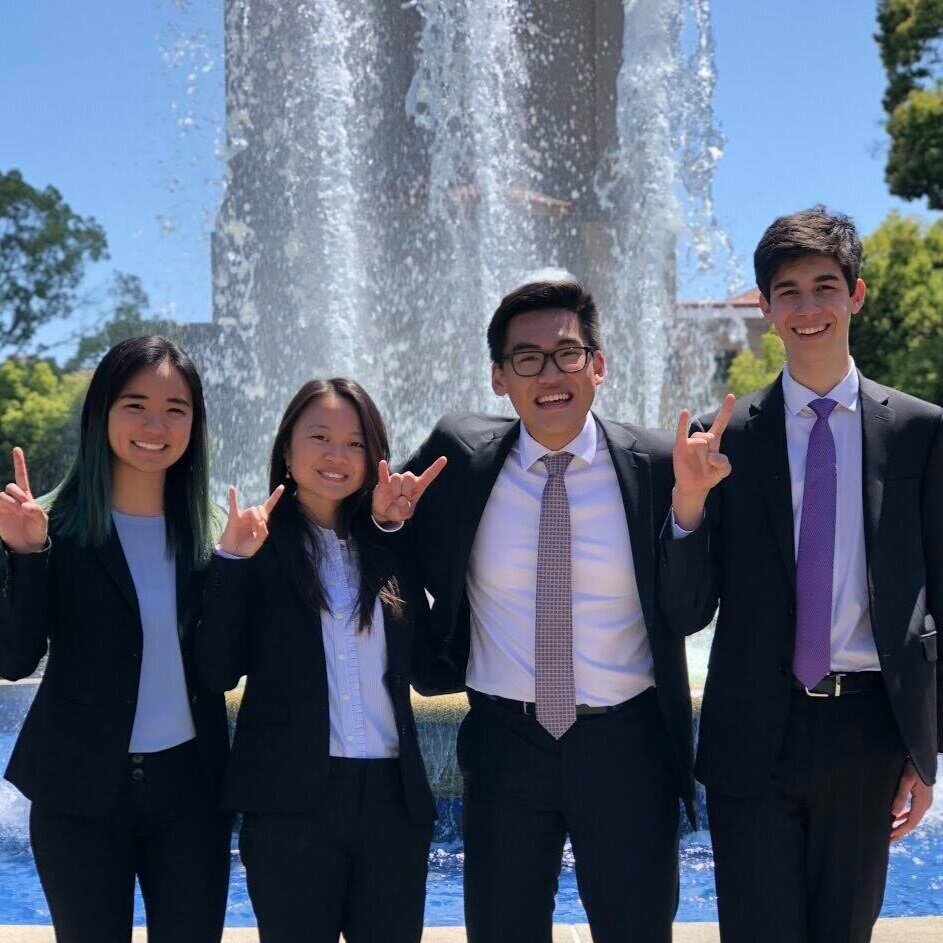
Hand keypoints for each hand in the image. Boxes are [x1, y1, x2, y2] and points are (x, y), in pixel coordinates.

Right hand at [0, 448, 48, 553]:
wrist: (26, 546)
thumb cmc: (37, 531)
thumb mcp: (41, 522)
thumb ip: (36, 513)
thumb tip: (25, 506)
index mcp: (27, 496)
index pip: (21, 476)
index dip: (18, 462)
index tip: (16, 448)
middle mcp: (13, 498)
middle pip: (11, 486)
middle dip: (17, 495)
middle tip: (22, 508)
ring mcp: (3, 505)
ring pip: (1, 495)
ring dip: (9, 502)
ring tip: (17, 512)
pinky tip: (1, 506)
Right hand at [218, 484, 284, 557]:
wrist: (235, 552)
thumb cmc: (247, 547)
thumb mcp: (259, 541)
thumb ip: (263, 531)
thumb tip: (260, 521)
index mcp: (260, 520)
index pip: (269, 505)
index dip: (275, 496)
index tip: (282, 486)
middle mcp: (252, 515)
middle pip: (261, 507)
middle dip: (263, 515)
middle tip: (260, 525)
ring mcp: (243, 516)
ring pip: (253, 509)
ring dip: (256, 518)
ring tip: (253, 527)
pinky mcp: (234, 518)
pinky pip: (233, 505)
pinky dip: (232, 496)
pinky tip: (232, 488)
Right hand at [372, 456, 446, 523]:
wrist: (384, 512)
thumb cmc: (398, 511)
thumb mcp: (405, 514)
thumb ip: (405, 509)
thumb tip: (402, 500)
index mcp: (418, 487)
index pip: (429, 476)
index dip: (436, 467)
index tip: (444, 459)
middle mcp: (408, 480)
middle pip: (409, 476)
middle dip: (404, 490)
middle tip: (400, 500)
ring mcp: (396, 480)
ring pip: (396, 478)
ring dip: (394, 491)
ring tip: (393, 498)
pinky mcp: (384, 481)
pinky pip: (384, 474)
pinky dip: (383, 470)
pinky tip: (382, 463)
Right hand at [672, 394, 734, 529]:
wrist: (693, 487)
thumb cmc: (708, 476)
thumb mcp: (724, 471)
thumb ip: (725, 463)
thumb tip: (711, 455)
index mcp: (713, 441)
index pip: (721, 423)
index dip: (726, 410)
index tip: (731, 396)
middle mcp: (701, 439)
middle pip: (710, 437)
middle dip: (710, 454)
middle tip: (707, 467)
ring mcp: (690, 442)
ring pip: (700, 442)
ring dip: (702, 457)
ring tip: (699, 467)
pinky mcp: (680, 447)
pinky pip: (681, 432)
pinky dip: (682, 422)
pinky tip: (685, 412)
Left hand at [890, 760, 932, 842]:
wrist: (922, 758)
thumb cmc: (913, 768)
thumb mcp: (905, 781)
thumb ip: (900, 797)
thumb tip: (893, 813)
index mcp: (921, 803)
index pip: (910, 823)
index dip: (899, 831)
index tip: (889, 838)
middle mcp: (924, 805)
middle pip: (911, 823)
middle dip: (900, 831)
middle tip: (888, 840)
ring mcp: (924, 801)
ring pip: (912, 818)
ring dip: (901, 825)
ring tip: (891, 832)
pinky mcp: (921, 797)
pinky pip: (912, 811)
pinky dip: (904, 816)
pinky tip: (897, 817)